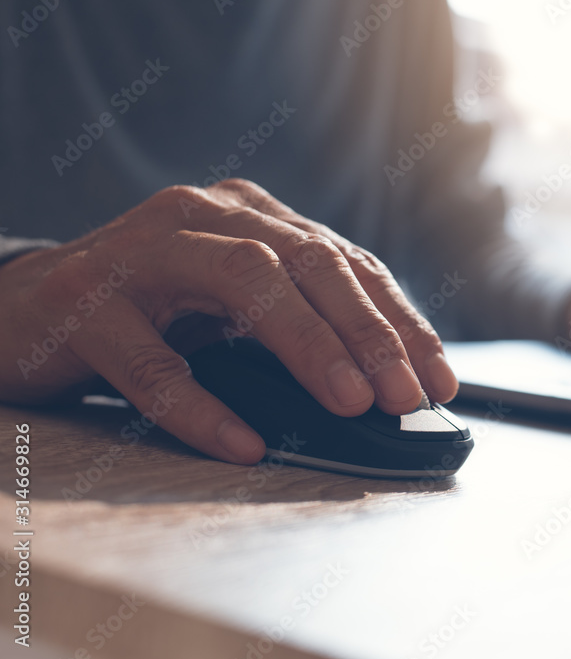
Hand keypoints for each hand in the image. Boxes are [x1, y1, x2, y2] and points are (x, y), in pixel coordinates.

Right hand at [0, 179, 458, 463]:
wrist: (26, 306)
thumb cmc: (149, 309)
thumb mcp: (232, 306)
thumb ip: (296, 322)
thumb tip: (382, 386)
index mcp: (251, 215)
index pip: (345, 262)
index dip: (398, 320)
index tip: (440, 377)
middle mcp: (204, 217)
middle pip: (307, 262)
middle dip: (368, 331)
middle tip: (406, 395)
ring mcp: (143, 253)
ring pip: (244, 283)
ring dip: (307, 345)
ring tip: (351, 404)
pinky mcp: (86, 304)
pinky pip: (153, 361)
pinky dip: (202, 406)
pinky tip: (245, 443)